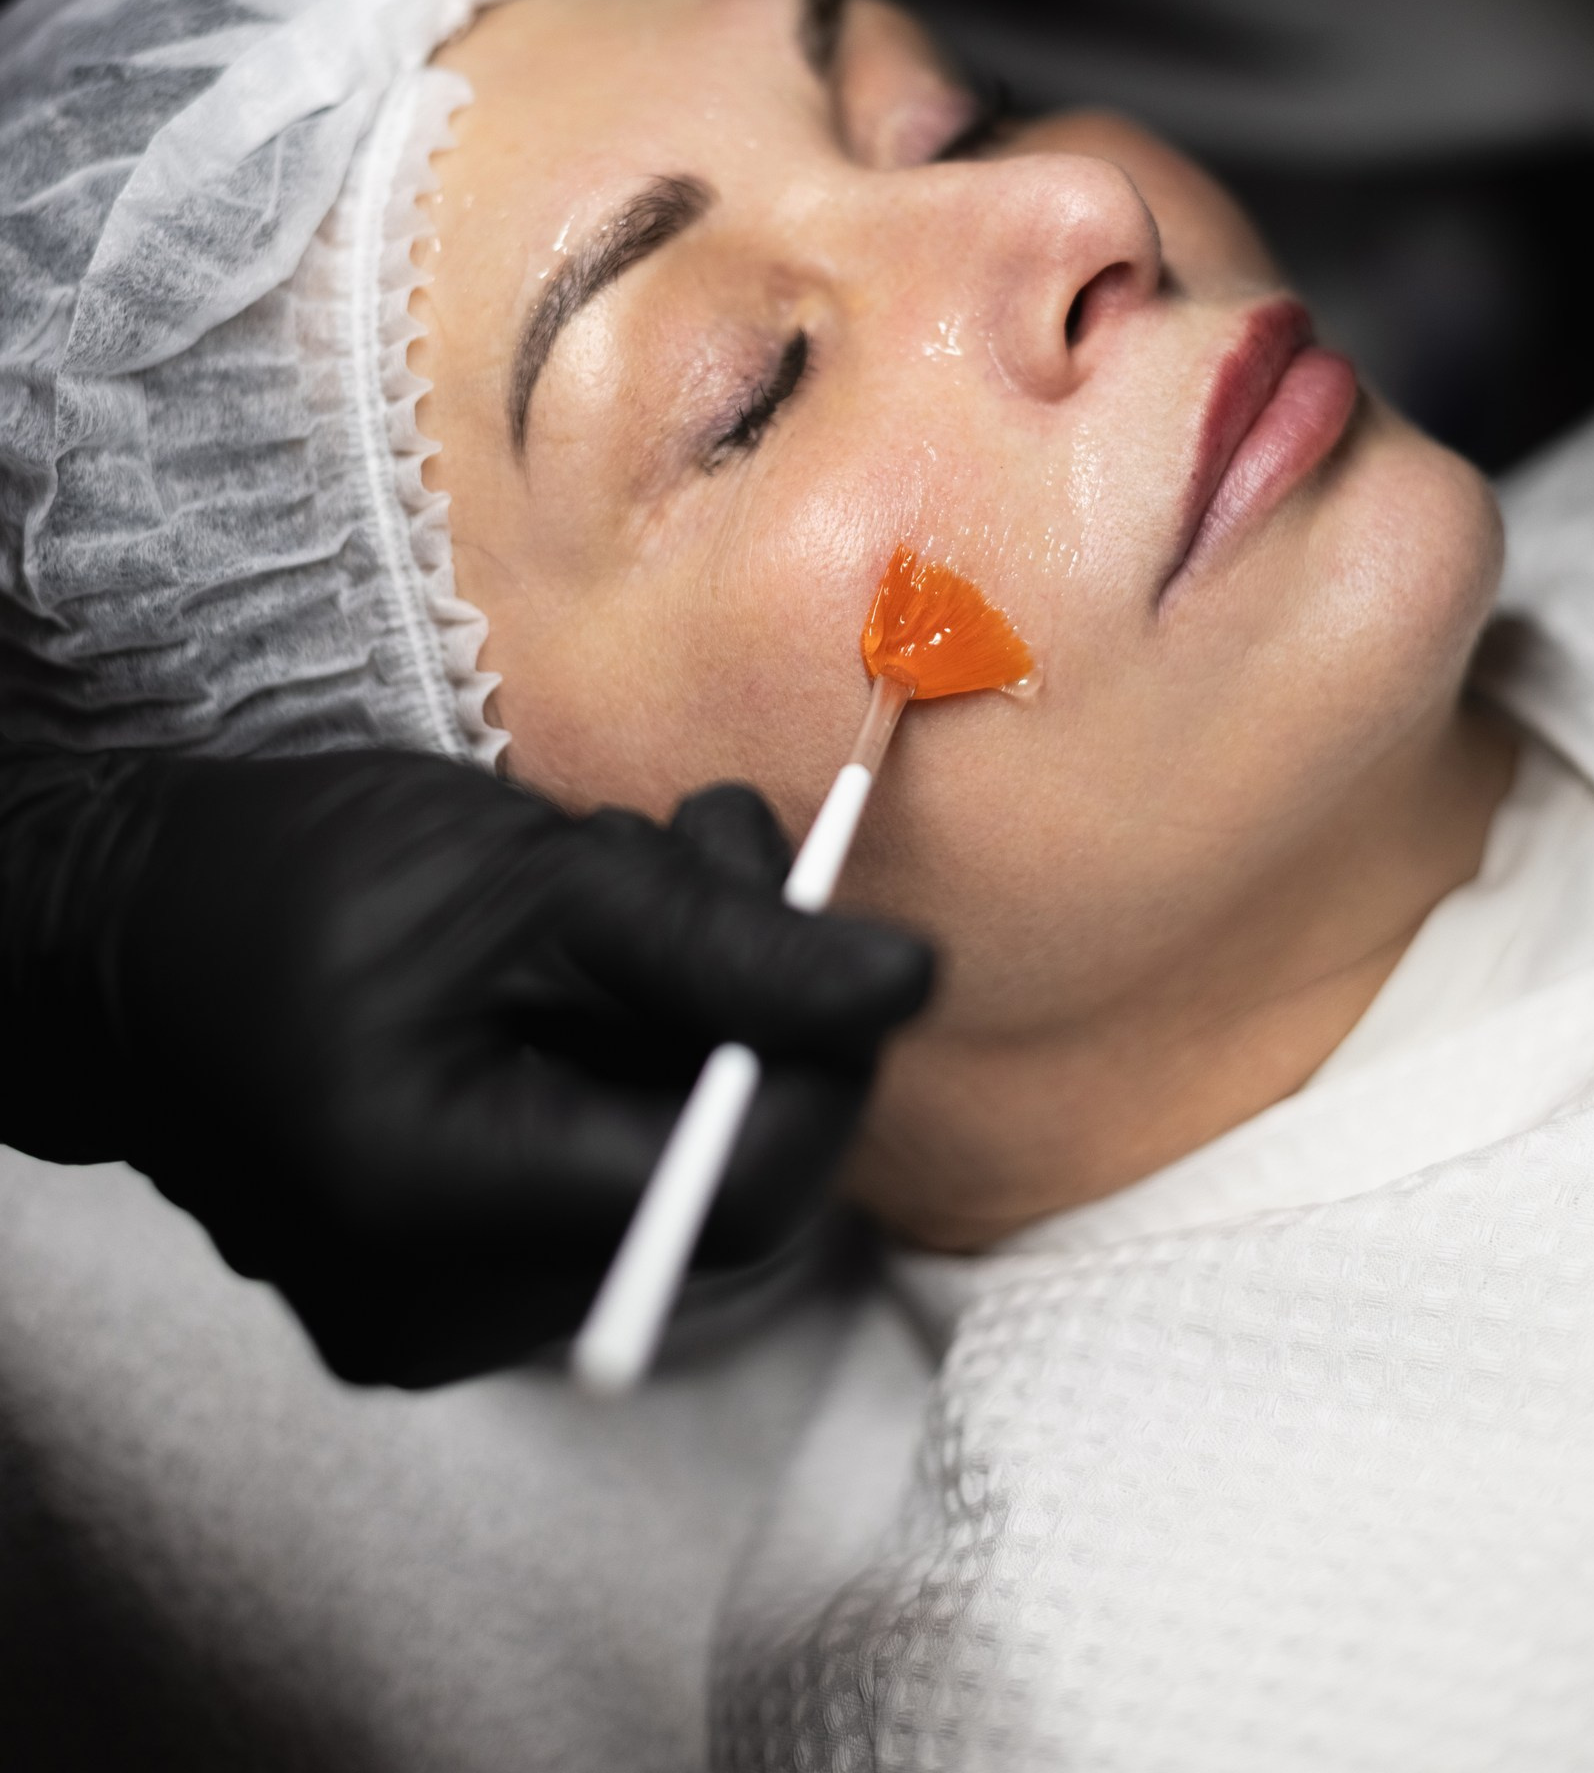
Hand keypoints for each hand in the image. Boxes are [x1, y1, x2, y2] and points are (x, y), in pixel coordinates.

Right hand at [0, 750, 931, 1385]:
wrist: (119, 938)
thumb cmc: (294, 882)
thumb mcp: (522, 878)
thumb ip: (720, 940)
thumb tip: (909, 986)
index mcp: (441, 1204)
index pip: (738, 1189)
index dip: (824, 1059)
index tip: (834, 921)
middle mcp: (447, 1309)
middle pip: (711, 1185)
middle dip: (750, 1006)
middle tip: (712, 839)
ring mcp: (442, 1319)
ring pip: (665, 1177)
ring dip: (689, 1017)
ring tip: (622, 872)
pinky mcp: (445, 1289)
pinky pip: (599, 1185)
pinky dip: (624, 1066)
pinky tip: (573, 961)